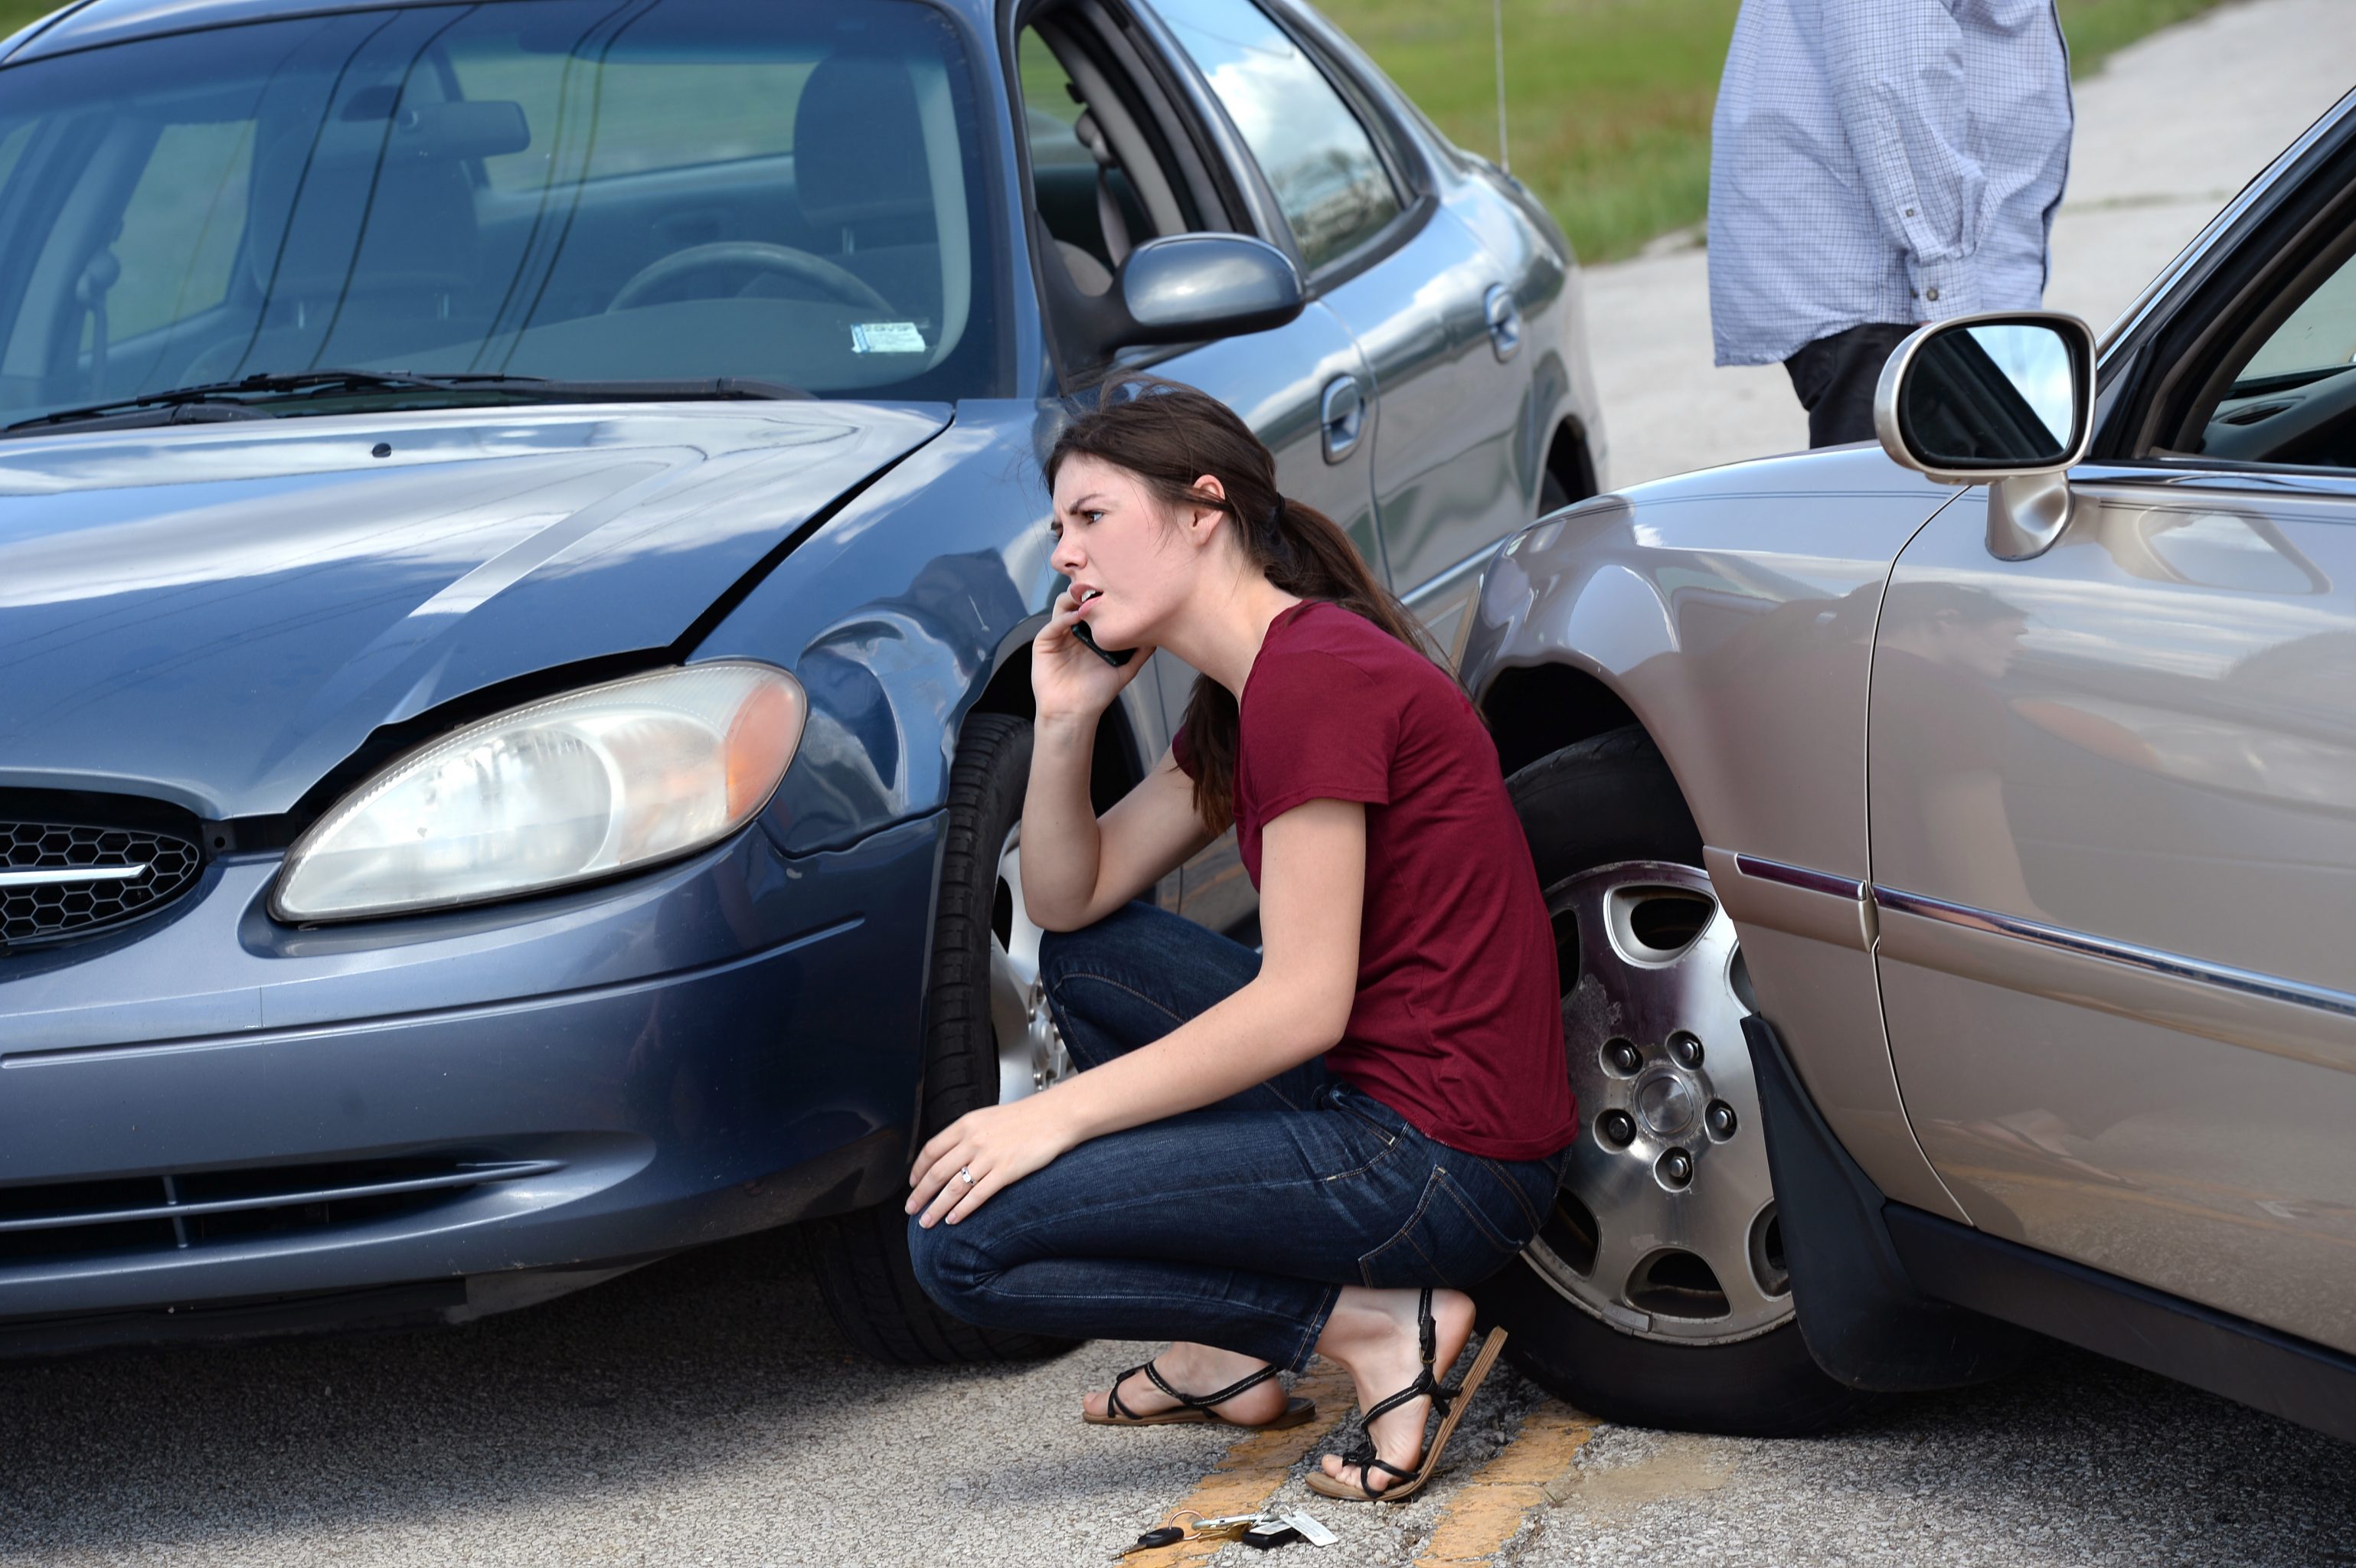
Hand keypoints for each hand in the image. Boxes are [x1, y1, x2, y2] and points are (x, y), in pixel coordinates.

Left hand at [906, 1095, 1077, 1226]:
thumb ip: (967, 1134)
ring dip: (936, 1208)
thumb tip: (948, 1154)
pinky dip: (962, 1210)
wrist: (1055, 1117)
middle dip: (920, 1195)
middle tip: (911, 1209)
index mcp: (965, 1125)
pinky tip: (954, 1220)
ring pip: (953, 1188)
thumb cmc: (1025, 1118)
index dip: (917, 1171)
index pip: (930, 1150)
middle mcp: (973, 1141)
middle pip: (936, 1173)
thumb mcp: (987, 1118)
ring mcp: (988, 1157)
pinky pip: (977, 1195)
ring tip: (927, 1221)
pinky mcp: (1005, 1172)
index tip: (912, 1184)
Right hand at [1032, 588, 1152, 723]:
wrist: (1075, 713)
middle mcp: (1074, 630)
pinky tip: (1076, 618)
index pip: (1095, 606)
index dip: (1103, 596)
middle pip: (1078, 600)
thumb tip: (1156, 636)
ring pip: (1063, 606)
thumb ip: (1140, 653)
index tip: (1117, 590)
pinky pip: (1052, 624)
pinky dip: (1063, 618)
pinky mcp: (1044, 643)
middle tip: (1101, 587)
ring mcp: (1058, 635)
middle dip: (1088, 591)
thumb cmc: (1097, 693)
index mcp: (1091, 633)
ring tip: (1088, 600)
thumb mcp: (1124, 670)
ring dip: (1074, 599)